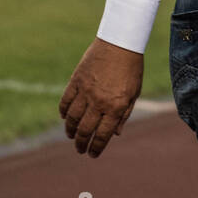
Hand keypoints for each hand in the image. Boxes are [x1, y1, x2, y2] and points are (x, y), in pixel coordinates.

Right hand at [59, 37, 143, 157]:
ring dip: (70, 131)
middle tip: (79, 149)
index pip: (103, 135)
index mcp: (116, 106)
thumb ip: (124, 114)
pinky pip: (65, 102)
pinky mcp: (75, 81)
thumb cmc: (131, 68)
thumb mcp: (134, 92)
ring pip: (71, 119)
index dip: (96, 147)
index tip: (92, 155)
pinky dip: (63, 112)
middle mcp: (99, 102)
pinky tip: (65, 118)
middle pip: (85, 130)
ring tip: (71, 136)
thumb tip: (114, 134)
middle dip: (81, 143)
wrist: (120, 43)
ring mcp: (85, 91)